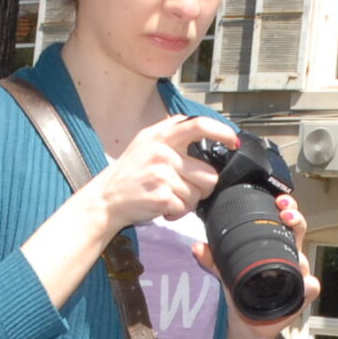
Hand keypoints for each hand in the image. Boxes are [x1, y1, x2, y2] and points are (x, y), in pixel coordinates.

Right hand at [86, 113, 233, 231]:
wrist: (105, 199)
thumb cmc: (128, 174)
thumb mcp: (144, 142)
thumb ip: (170, 132)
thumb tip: (203, 128)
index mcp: (160, 136)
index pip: (198, 125)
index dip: (221, 132)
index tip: (233, 141)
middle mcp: (162, 152)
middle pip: (208, 174)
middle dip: (201, 188)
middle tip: (184, 190)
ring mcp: (162, 174)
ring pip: (198, 195)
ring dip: (186, 202)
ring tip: (168, 197)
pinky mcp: (161, 195)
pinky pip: (185, 208)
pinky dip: (176, 213)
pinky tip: (163, 207)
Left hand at [196, 185, 319, 333]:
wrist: (246, 321)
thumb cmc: (241, 291)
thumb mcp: (225, 272)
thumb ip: (212, 259)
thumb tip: (197, 247)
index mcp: (274, 245)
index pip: (284, 221)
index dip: (287, 208)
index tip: (279, 201)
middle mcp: (289, 256)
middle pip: (299, 232)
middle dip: (296, 219)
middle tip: (286, 213)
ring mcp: (297, 275)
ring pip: (305, 260)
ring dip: (300, 254)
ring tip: (293, 252)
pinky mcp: (301, 295)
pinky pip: (311, 287)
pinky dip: (308, 285)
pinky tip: (304, 284)